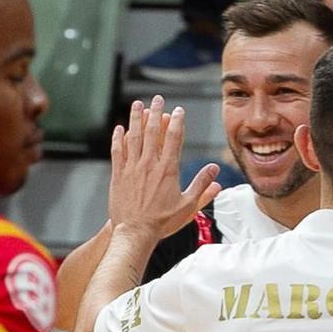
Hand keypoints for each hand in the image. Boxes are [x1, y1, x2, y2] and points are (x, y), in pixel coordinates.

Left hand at [108, 97, 220, 241]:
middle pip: (152, 131)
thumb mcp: (188, 206)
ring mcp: (132, 168)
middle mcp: (149, 165)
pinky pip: (117, 151)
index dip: (176, 122)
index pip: (173, 138)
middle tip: (157, 99)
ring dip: (136, 118)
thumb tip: (215, 171)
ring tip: (138, 104)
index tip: (178, 111)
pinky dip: (118, 138)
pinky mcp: (118, 175)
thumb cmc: (162, 222)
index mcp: (168, 170)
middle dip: (155, 112)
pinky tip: (120, 128)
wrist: (134, 233)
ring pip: (133, 137)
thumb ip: (202, 186)